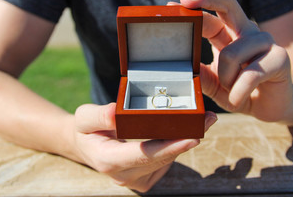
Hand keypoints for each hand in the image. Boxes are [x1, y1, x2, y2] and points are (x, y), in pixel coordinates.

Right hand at [73, 103, 216, 191]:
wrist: (87, 147)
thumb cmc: (86, 130)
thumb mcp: (84, 117)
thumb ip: (98, 116)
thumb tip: (115, 112)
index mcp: (109, 160)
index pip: (144, 154)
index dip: (170, 147)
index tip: (193, 137)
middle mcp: (124, 175)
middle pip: (162, 158)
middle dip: (186, 139)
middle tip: (208, 119)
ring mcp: (135, 181)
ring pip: (167, 161)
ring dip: (184, 142)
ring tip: (201, 121)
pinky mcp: (143, 180)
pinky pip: (165, 164)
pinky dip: (175, 148)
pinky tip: (181, 133)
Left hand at [180, 0, 292, 121]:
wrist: (269, 109)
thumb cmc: (239, 92)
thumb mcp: (214, 84)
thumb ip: (201, 74)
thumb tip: (182, 66)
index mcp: (228, 35)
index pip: (211, 15)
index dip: (194, 8)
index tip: (171, 5)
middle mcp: (246, 32)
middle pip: (228, 3)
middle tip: (185, 1)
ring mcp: (265, 42)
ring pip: (230, 53)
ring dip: (224, 78)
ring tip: (230, 91)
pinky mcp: (280, 58)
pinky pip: (250, 74)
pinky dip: (238, 91)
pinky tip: (237, 99)